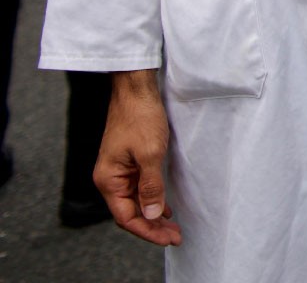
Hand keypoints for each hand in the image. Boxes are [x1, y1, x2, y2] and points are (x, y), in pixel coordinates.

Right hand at [98, 69, 180, 245]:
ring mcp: (119, 170)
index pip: (126, 217)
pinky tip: (164, 208)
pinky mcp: (129, 162)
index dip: (147, 231)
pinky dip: (151, 200)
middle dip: (151, 227)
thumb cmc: (141, 118)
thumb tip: (151, 216)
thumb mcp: (150, 153)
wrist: (136, 90)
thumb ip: (151, 186)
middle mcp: (110, 178)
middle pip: (129, 212)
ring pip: (135, 202)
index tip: (168, 239)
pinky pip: (138, 189)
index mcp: (109, 180)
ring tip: (172, 228)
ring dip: (152, 215)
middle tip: (175, 237)